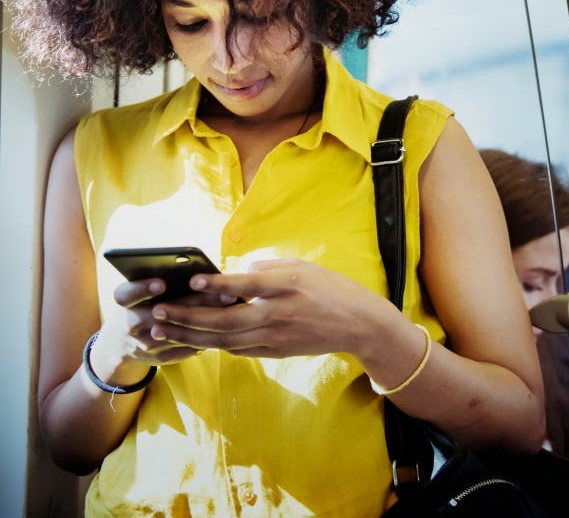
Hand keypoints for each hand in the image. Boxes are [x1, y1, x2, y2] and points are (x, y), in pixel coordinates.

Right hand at [89, 278, 233, 385]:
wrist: (122, 344)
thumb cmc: (142, 305)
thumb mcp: (142, 293)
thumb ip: (164, 282)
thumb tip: (203, 270)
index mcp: (125, 302)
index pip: (127, 295)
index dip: (143, 289)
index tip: (162, 283)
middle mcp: (131, 324)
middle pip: (161, 313)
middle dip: (194, 302)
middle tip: (224, 292)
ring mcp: (145, 344)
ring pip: (178, 333)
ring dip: (206, 320)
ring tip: (231, 308)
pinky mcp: (160, 357)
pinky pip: (186, 347)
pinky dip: (206, 336)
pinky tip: (228, 325)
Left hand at [147, 259, 396, 358]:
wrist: (359, 324)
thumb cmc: (331, 289)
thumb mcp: (303, 267)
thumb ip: (267, 268)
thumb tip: (235, 274)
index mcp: (286, 287)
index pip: (246, 285)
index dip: (217, 284)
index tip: (192, 279)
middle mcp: (278, 315)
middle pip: (225, 320)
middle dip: (187, 317)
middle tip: (158, 312)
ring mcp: (276, 337)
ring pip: (224, 340)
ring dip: (191, 336)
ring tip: (163, 330)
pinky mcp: (276, 352)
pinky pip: (238, 350)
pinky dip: (214, 345)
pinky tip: (195, 339)